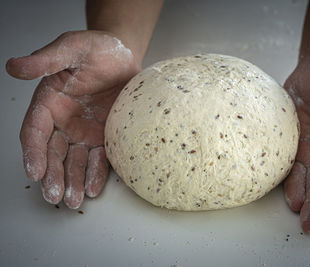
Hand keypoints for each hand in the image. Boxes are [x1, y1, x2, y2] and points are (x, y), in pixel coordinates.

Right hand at [6, 30, 140, 208]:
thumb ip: (45, 60)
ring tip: (74, 200)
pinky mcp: (104, 136)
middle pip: (52, 152)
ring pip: (73, 160)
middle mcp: (64, 121)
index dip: (32, 151)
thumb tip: (14, 66)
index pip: (34, 131)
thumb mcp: (72, 47)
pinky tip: (93, 189)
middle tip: (55, 195)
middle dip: (52, 174)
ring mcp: (84, 131)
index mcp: (49, 102)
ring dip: (73, 180)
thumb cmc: (98, 49)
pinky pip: (98, 158)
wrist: (126, 56)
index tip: (34, 171)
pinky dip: (95, 173)